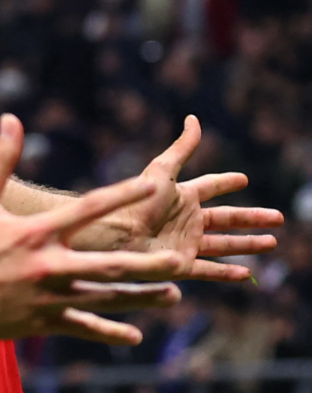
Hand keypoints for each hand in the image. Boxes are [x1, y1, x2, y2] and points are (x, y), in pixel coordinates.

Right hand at [0, 116, 184, 345]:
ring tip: (174, 295)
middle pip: (108, 265)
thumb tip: (12, 118)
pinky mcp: (39, 321)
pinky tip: (134, 335)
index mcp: (35, 232)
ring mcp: (46, 297)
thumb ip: (0, 158)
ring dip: (141, 297)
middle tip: (181, 259)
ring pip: (104, 298)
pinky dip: (109, 332)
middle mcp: (47, 265)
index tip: (152, 186)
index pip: (87, 210)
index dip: (121, 195)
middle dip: (147, 264)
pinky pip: (82, 327)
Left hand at [100, 114, 283, 279]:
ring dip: (248, 244)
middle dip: (252, 218)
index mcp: (182, 197)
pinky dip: (228, 273)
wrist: (116, 234)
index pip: (210, 187)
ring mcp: (185, 243)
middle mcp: (186, 220)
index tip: (243, 179)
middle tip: (278, 217)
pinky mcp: (181, 265)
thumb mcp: (162, 170)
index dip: (226, 182)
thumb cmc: (138, 200)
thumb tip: (193, 118)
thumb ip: (181, 148)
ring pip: (224, 245)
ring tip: (272, 242)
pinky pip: (209, 270)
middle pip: (227, 218)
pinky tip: (247, 273)